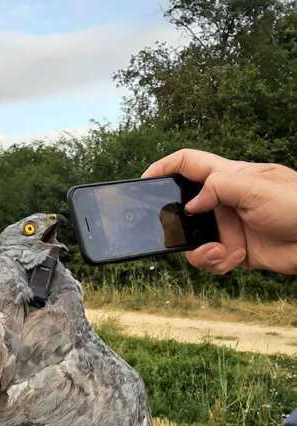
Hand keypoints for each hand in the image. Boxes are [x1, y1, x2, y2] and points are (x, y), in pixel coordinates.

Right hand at [142, 149, 296, 274]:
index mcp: (230, 176)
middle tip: (169, 231)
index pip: (189, 163)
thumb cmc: (296, 205)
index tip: (144, 180)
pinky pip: (210, 259)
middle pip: (184, 206)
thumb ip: (218, 188)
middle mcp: (226, 201)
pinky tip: (236, 259)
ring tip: (219, 253)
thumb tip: (190, 204)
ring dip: (199, 250)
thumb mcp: (256, 188)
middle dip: (175, 222)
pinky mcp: (235, 251)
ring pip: (193, 239)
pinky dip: (217, 262)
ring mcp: (229, 227)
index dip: (164, 167)